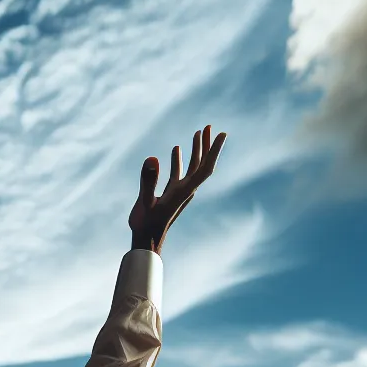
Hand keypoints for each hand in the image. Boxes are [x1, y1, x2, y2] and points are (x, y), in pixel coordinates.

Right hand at [129, 124, 226, 252]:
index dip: (214, 150)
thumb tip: (152, 158)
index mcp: (184, 191)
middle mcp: (186, 189)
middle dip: (207, 145)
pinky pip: (179, 173)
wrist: (146, 240)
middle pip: (202, 164)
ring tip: (198, 133)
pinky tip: (176, 150)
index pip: (205, 167)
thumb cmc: (147, 224)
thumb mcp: (145, 201)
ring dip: (196, 150)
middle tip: (209, 127)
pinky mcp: (171, 193)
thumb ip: (148, 181)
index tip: (222, 134)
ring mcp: (179, 191)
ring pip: (192, 167)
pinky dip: (179, 160)